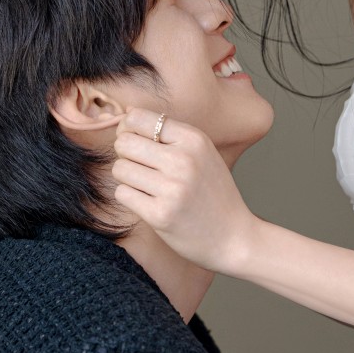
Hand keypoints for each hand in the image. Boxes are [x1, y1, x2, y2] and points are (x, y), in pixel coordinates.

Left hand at [112, 109, 257, 273]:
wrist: (234, 238)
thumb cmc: (213, 196)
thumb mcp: (203, 155)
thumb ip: (170, 135)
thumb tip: (127, 114)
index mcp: (194, 139)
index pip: (137, 118)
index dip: (127, 129)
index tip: (137, 144)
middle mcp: (183, 160)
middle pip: (124, 143)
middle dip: (125, 155)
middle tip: (140, 168)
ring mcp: (172, 189)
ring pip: (120, 168)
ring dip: (127, 178)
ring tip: (146, 187)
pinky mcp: (160, 215)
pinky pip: (122, 194)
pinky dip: (130, 198)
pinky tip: (148, 203)